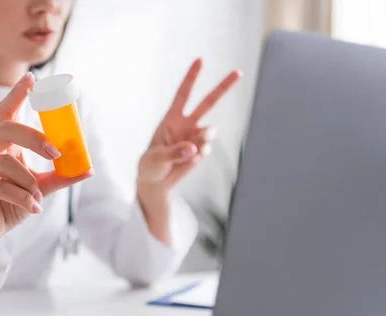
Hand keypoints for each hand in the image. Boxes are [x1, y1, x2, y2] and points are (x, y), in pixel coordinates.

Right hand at [0, 72, 92, 248]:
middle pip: (6, 129)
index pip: (6, 112)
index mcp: (3, 146)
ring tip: (38, 198)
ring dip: (29, 181)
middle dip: (34, 138)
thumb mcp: (40, 188)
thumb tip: (88, 168)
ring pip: (5, 162)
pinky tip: (33, 208)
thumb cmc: (12, 204)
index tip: (32, 79)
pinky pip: (0, 187)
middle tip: (55, 153)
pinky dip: (22, 198)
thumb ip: (60, 177)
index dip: (17, 94)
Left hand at [138, 58, 241, 189]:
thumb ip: (173, 153)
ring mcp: (196, 137)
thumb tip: (194, 148)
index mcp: (171, 119)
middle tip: (238, 72)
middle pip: (208, 102)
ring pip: (209, 131)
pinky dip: (198, 156)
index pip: (183, 94)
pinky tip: (188, 161)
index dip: (191, 77)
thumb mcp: (156, 159)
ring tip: (192, 150)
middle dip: (223, 87)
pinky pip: (206, 150)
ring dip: (204, 138)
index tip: (200, 60)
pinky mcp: (201, 150)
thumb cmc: (151, 165)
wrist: (156, 181)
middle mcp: (186, 124)